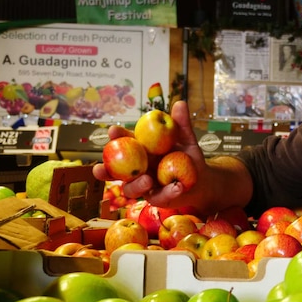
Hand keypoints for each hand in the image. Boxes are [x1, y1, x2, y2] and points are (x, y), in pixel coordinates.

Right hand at [92, 101, 208, 207]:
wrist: (201, 180)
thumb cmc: (189, 157)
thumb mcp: (186, 139)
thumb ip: (181, 124)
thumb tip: (180, 103)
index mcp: (141, 151)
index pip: (124, 143)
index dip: (116, 137)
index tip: (112, 131)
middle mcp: (137, 169)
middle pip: (115, 171)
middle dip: (104, 170)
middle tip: (100, 168)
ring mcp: (144, 185)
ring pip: (131, 189)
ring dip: (136, 184)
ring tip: (148, 179)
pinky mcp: (157, 199)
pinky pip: (158, 198)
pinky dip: (167, 192)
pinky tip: (177, 187)